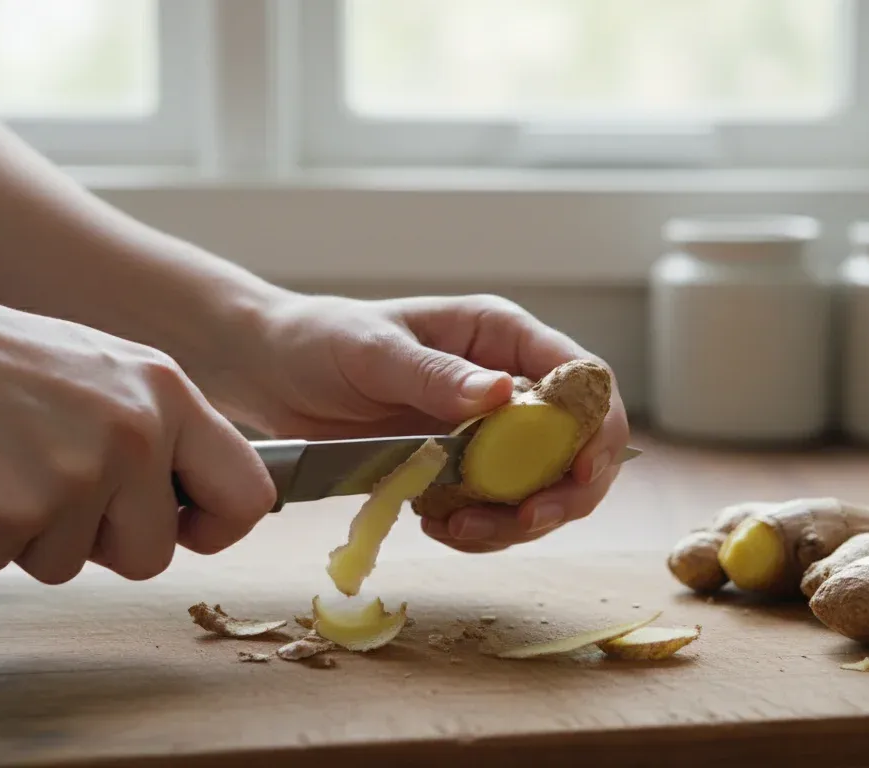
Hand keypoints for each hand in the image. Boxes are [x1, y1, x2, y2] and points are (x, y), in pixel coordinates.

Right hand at [0, 276, 275, 583]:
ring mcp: (77, 472)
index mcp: (168, 395)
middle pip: (154, 553)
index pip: (248, 493)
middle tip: (50, 486)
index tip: (185, 528)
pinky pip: (6, 563)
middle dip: (102, 544)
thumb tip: (201, 501)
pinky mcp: (13, 509)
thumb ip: (159, 432)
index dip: (218, 527)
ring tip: (0, 465)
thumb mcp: (105, 372)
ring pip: (73, 566)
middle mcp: (136, 432)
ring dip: (32, 537)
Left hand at [203, 293, 629, 552]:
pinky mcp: (461, 469)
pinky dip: (477, 531)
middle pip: (578, 445)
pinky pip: (494, 510)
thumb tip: (501, 394)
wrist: (272, 373)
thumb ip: (434, 374)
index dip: (596, 430)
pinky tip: (435, 526)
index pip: (583, 379)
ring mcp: (487, 431)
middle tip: (520, 523)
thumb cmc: (321, 340)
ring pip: (541, 488)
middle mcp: (507, 383)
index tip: (575, 477)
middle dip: (562, 492)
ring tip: (457, 531)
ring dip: (514, 522)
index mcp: (501, 337)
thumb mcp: (373, 351)